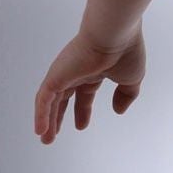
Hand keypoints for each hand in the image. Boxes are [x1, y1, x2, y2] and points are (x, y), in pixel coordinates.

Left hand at [34, 27, 146, 143]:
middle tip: (53, 136)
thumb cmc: (126, 50)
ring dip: (47, 121)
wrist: (114, 33)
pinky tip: (40, 130)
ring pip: (51, 102)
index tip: (81, 126)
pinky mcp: (56, 76)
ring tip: (45, 139)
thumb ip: (126, 95)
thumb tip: (118, 110)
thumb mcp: (131, 79)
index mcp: (94, 71)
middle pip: (63, 99)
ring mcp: (64, 74)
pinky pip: (43, 99)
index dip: (83, 111)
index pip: (84, 93)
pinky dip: (40, 115)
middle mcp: (76, 72)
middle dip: (58, 118)